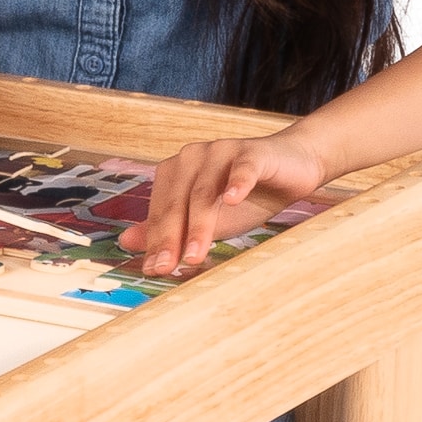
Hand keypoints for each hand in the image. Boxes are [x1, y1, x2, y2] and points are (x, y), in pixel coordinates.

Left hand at [120, 128, 328, 274]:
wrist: (294, 166)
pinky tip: (231, 201)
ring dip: (200, 225)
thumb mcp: (206, 218)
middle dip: (171, 238)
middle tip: (166, 267)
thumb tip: (126, 241)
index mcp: (174, 173)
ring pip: (204, 192)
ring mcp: (220, 151)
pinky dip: (236, 184)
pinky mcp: (252, 152)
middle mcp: (191, 158)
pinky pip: (241, 169)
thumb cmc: (247, 195)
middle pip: (177, 203)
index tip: (154, 271)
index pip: (161, 212)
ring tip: (196, 254)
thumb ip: (170, 228)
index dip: (157, 242)